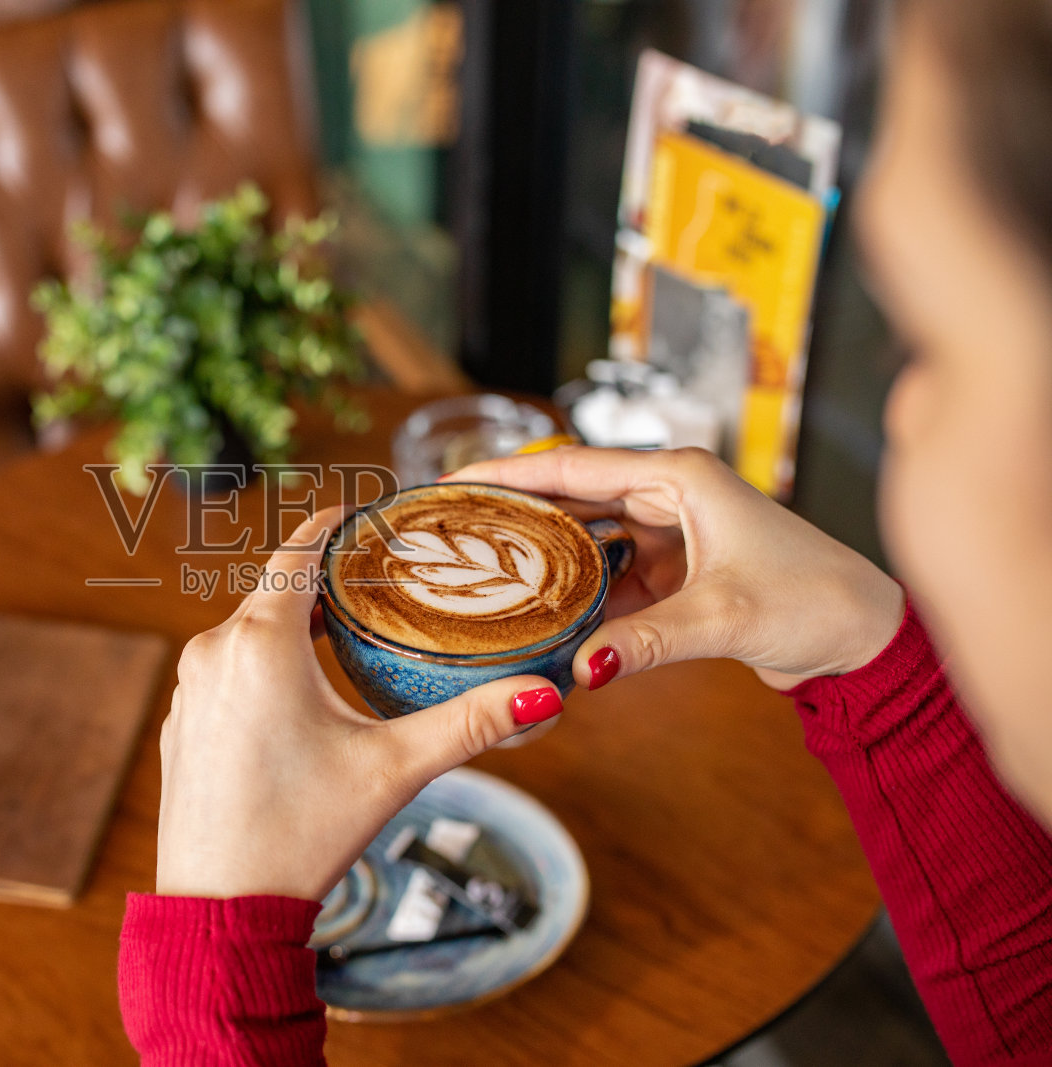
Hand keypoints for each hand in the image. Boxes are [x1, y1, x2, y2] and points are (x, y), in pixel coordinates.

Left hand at [155, 507, 559, 900]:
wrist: (219, 909)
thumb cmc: (300, 833)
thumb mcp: (395, 769)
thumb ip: (471, 723)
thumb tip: (546, 695)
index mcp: (261, 641)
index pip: (298, 552)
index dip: (334, 526)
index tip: (363, 513)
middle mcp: (213, 650)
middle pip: (275, 592)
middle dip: (324, 583)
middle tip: (379, 579)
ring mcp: (189, 689)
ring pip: (248, 633)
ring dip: (292, 627)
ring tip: (346, 631)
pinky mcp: (180, 724)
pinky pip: (225, 672)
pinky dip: (262, 667)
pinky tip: (298, 696)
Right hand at [448, 447, 904, 690]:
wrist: (866, 638)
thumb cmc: (816, 600)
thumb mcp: (723, 617)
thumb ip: (646, 642)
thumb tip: (579, 671)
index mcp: (679, 477)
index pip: (572, 466)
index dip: (506, 474)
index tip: (451, 485)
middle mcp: (669, 494)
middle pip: (570, 499)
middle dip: (513, 516)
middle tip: (450, 535)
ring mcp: (670, 533)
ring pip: (586, 540)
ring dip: (542, 559)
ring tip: (480, 574)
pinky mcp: (675, 571)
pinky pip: (609, 577)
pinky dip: (577, 595)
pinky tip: (540, 614)